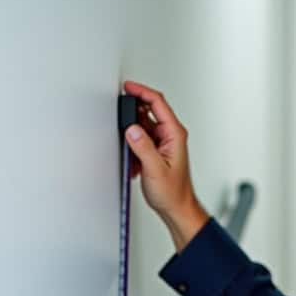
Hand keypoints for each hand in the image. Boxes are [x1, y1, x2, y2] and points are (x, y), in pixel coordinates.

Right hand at [121, 80, 208, 249]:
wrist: (177, 208)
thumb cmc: (173, 192)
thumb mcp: (155, 169)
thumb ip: (143, 147)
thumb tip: (132, 128)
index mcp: (175, 134)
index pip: (158, 103)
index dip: (141, 92)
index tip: (127, 87)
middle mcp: (170, 135)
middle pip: (149, 111)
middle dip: (132, 114)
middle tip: (119, 116)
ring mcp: (164, 142)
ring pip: (142, 126)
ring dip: (132, 135)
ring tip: (131, 153)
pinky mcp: (156, 150)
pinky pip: (141, 139)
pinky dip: (133, 146)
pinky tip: (134, 162)